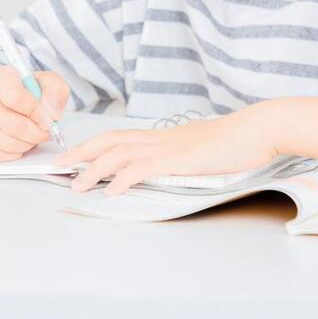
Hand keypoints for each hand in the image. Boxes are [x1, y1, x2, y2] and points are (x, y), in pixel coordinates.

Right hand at [0, 66, 69, 160]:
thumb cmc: (19, 88)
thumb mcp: (43, 80)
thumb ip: (56, 91)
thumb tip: (53, 114)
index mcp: (0, 77)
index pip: (16, 98)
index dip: (36, 113)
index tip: (47, 119)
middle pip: (12, 125)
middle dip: (36, 134)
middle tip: (45, 133)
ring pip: (5, 143)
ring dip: (26, 144)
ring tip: (33, 136)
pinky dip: (11, 154)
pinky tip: (18, 144)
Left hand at [54, 105, 277, 195]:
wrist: (260, 129)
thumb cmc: (239, 141)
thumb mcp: (204, 150)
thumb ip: (185, 157)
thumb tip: (174, 166)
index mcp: (166, 137)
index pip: (120, 137)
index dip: (94, 145)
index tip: (73, 155)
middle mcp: (162, 138)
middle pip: (110, 139)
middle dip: (81, 152)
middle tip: (57, 165)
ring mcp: (170, 147)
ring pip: (120, 152)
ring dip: (93, 168)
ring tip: (74, 183)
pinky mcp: (180, 159)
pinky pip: (143, 167)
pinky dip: (123, 177)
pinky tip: (110, 189)